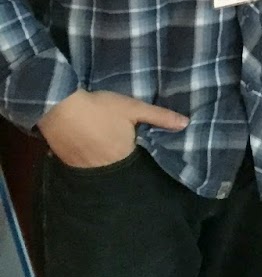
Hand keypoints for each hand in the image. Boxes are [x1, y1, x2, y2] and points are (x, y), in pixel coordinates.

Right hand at [37, 89, 187, 168]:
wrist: (61, 108)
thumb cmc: (102, 108)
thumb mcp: (134, 108)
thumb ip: (160, 117)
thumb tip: (186, 124)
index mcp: (123, 157)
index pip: (136, 162)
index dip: (139, 154)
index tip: (142, 148)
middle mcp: (104, 168)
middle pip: (117, 168)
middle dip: (121, 159)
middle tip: (123, 146)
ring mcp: (82, 168)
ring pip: (99, 168)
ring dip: (104, 160)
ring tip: (108, 148)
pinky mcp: (67, 163)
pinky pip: (82, 166)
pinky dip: (88, 159)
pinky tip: (90, 147)